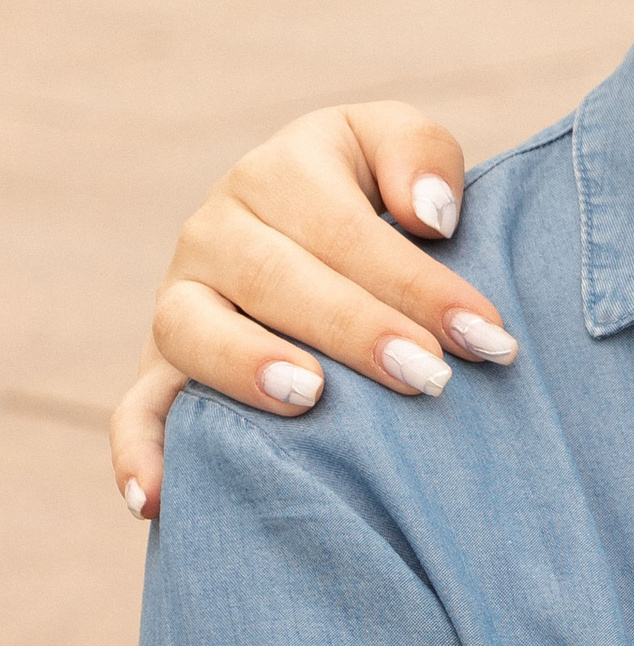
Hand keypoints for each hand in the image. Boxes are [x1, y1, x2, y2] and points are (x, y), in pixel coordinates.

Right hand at [107, 104, 517, 518]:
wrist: (313, 233)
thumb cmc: (377, 196)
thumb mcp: (397, 147)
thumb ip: (421, 153)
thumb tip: (430, 214)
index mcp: (279, 172)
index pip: (344, 226)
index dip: (417, 282)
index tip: (485, 334)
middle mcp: (217, 230)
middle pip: (274, 275)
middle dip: (357, 329)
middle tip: (430, 377)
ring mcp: (181, 298)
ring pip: (192, 328)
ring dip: (246, 365)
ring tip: (311, 397)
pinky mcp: (160, 363)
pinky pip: (136, 407)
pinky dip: (139, 450)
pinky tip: (160, 498)